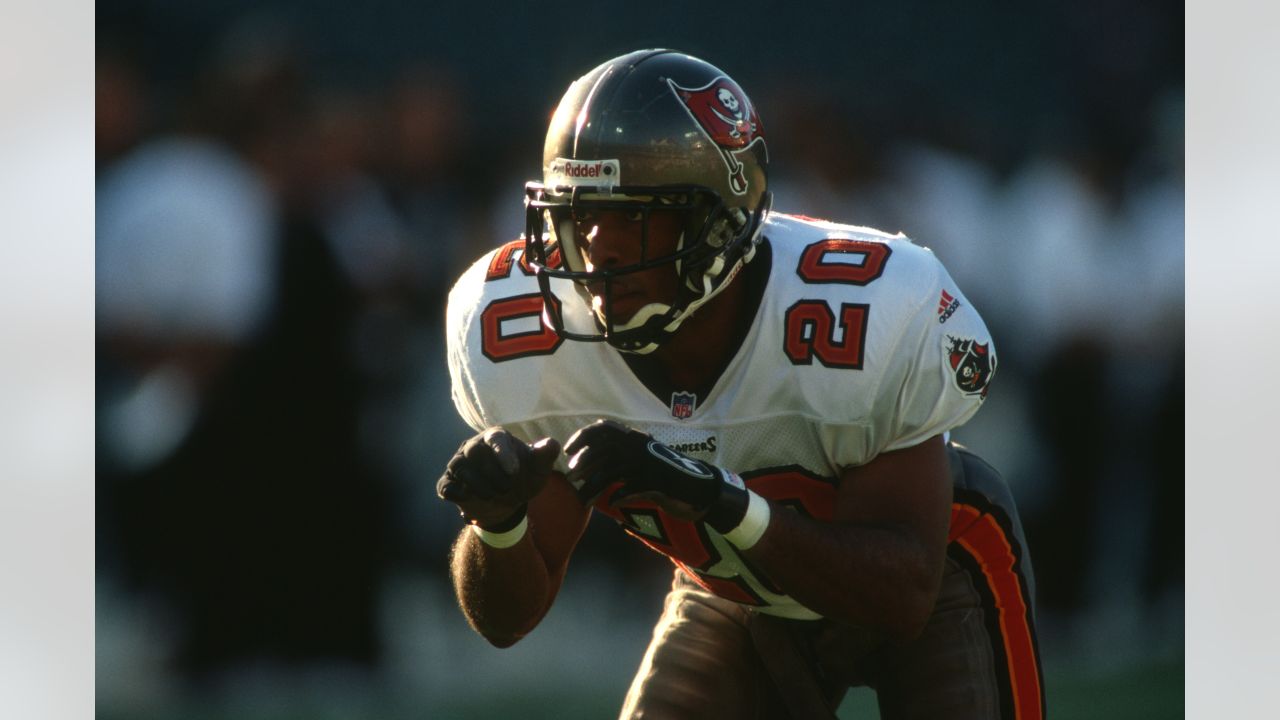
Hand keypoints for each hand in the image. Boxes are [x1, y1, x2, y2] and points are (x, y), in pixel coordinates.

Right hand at [437, 428, 560, 529]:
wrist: (509, 501)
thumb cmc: (524, 477)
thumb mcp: (538, 469)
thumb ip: (544, 456)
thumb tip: (551, 444)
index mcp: (496, 437)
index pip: (495, 438)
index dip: (503, 454)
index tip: (514, 471)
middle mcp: (474, 446)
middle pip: (474, 451)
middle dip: (492, 472)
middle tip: (507, 488)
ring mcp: (460, 464)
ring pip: (460, 468)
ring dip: (478, 485)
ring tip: (493, 495)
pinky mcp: (451, 483)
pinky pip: (445, 485)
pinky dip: (453, 491)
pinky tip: (466, 498)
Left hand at [564, 419, 747, 531]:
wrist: (699, 490)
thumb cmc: (666, 477)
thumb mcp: (643, 461)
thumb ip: (620, 458)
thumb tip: (588, 463)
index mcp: (637, 438)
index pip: (605, 427)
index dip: (584, 436)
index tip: (569, 450)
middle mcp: (642, 447)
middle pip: (605, 448)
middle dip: (585, 461)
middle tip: (572, 475)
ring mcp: (650, 464)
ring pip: (613, 471)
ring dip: (594, 483)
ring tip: (583, 496)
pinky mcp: (658, 482)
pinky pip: (630, 488)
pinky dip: (618, 496)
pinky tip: (611, 503)